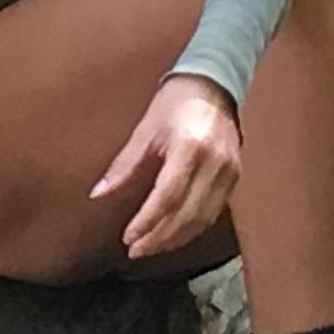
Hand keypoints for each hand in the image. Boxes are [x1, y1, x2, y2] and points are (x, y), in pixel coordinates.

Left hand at [90, 75, 241, 262]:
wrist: (215, 83)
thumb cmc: (176, 102)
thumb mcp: (146, 129)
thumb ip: (124, 165)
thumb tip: (97, 194)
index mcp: (190, 148)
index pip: (168, 197)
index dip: (147, 221)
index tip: (128, 237)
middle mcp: (215, 163)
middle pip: (187, 214)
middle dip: (160, 237)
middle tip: (135, 250)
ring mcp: (230, 172)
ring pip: (203, 219)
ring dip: (176, 238)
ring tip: (151, 247)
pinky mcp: (235, 177)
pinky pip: (213, 212)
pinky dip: (192, 228)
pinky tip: (173, 235)